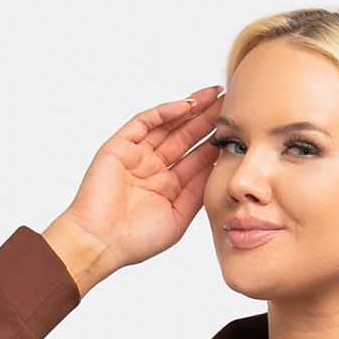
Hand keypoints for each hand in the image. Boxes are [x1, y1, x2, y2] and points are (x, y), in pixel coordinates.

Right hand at [43, 85, 225, 292]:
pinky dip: (165, 112)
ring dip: (191, 109)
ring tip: (213, 95)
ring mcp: (137, 156)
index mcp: (168, 188)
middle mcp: (153, 169)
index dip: (215, 144)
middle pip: (185, 137)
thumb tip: (218, 168)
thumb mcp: (178, 218)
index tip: (236, 131)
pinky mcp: (120, 146)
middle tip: (228, 103)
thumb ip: (197, 193)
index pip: (196, 159)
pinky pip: (145, 122)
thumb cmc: (136, 240)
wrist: (102, 242)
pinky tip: (186, 106)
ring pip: (168, 125)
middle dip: (207, 120)